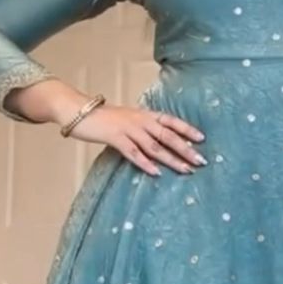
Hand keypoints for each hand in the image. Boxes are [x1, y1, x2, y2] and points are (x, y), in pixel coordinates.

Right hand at [71, 103, 205, 176]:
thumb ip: (144, 127)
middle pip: (168, 135)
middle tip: (200, 161)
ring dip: (171, 159)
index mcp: (145, 114)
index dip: (187, 129)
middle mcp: (140, 120)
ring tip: (185, 170)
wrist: (80, 111)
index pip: (171, 120)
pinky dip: (146, 163)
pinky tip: (156, 172)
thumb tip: (161, 141)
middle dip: (186, 149)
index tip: (202, 139)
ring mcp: (128, 129)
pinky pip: (134, 153)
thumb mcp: (129, 118)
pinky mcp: (115, 138)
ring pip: (155, 146)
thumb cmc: (105, 118)